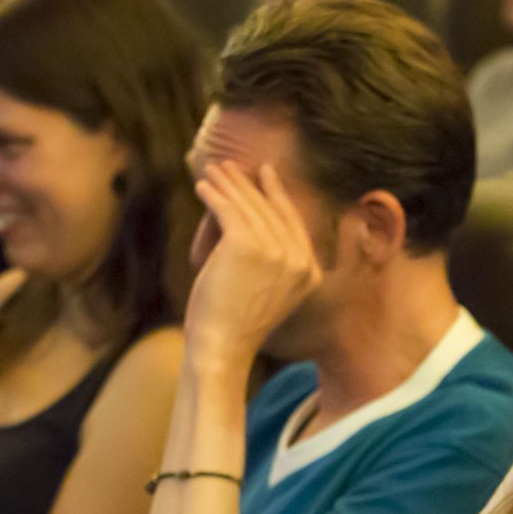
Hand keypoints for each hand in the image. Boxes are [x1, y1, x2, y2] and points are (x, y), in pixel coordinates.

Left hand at [182, 160, 324, 366]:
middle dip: (248, 184)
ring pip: (247, 207)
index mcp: (309, 272)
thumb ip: (271, 261)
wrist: (222, 347)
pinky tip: (202, 186)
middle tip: (232, 166)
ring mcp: (275, 251)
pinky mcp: (245, 244)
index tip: (266, 173)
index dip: (278, 195)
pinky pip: (227, 210)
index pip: (293, 222)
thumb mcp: (267, 290)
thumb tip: (247, 221)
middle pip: (270, 210)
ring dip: (227, 185)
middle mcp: (299, 259)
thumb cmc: (236, 326)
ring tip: (212, 171)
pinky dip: (212, 195)